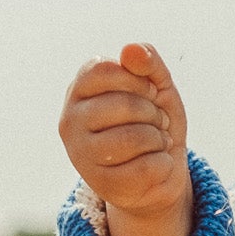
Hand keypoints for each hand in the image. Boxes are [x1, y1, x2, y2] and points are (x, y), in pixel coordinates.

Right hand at [59, 42, 193, 235]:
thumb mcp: (156, 86)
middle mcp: (70, 121)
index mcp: (78, 91)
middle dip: (154, 112)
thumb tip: (131, 49)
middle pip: (125, 105)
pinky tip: (155, 165)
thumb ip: (147, 62)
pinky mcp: (102, 185)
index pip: (106, 70)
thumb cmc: (152, 122)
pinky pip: (147, 168)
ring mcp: (81, 155)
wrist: (161, 171)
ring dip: (159, 139)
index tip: (149, 92)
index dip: (139, 80)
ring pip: (136, 138)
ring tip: (156, 142)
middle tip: (157, 122)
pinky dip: (164, 164)